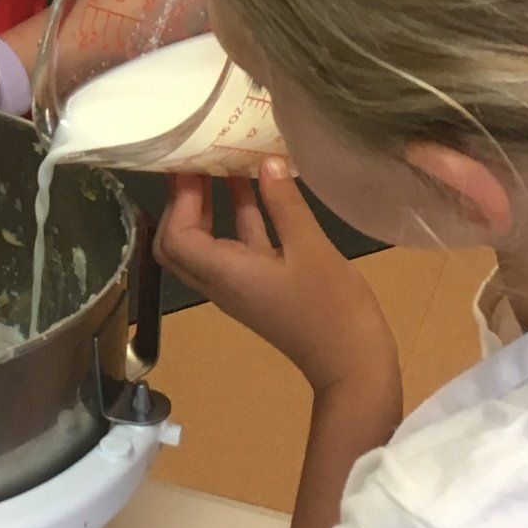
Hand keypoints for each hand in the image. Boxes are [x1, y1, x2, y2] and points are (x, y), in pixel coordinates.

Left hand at [156, 161, 397, 394]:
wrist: (352, 366)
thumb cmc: (331, 307)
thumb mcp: (310, 248)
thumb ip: (285, 204)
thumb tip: (266, 160)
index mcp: (224, 274)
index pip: (175, 237)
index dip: (179, 200)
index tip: (192, 165)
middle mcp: (221, 283)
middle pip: (179, 244)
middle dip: (182, 203)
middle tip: (198, 164)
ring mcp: (241, 288)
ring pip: (208, 246)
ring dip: (211, 209)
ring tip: (223, 165)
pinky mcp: (261, 288)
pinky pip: (237, 250)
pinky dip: (240, 221)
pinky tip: (260, 190)